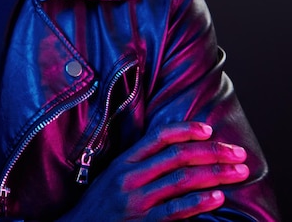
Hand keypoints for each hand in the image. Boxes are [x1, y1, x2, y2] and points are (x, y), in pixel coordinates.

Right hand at [59, 121, 249, 221]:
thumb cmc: (101, 203)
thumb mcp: (115, 175)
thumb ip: (140, 163)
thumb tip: (173, 150)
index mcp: (125, 160)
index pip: (159, 137)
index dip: (186, 130)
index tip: (209, 129)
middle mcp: (131, 176)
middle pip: (178, 156)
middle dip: (212, 152)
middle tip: (237, 152)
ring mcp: (138, 200)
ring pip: (182, 180)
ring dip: (216, 175)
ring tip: (238, 172)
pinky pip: (176, 210)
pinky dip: (199, 202)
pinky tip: (218, 198)